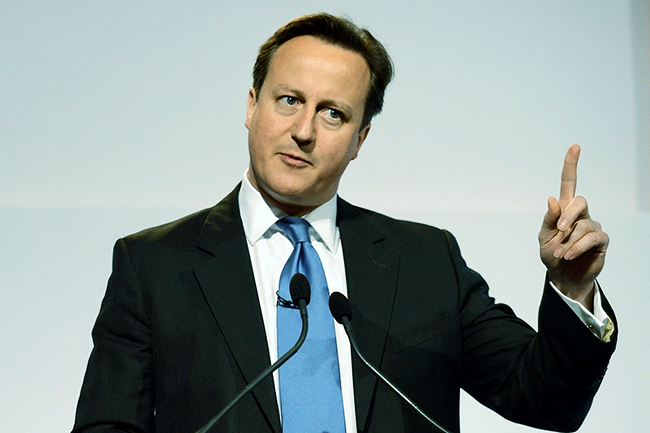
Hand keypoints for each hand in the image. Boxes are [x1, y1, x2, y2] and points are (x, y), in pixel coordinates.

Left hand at [538, 145, 608, 309]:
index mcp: (564, 210)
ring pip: (583, 224)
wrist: (562, 276)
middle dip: (567, 215)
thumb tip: (552, 199)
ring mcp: (592, 226)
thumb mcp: (543, 237)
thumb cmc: (551, 254)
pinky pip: (592, 238)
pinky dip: (577, 247)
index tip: (574, 147)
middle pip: (579, 201)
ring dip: (568, 240)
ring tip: (560, 253)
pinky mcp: (601, 240)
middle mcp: (580, 214)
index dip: (571, 165)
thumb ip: (548, 219)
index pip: (569, 183)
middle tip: (558, 231)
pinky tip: (569, 255)